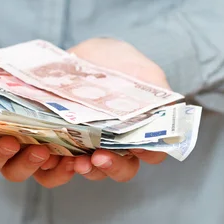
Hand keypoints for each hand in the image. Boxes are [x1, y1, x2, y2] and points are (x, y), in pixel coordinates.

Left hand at [68, 37, 168, 175]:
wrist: (88, 53)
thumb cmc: (121, 62)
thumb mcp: (143, 70)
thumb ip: (157, 88)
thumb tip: (168, 107)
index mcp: (143, 129)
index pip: (154, 151)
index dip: (149, 153)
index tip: (139, 147)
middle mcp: (120, 143)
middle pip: (124, 168)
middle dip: (113, 167)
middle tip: (100, 158)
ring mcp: (93, 144)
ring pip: (94, 170)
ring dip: (87, 169)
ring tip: (77, 160)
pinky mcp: (67, 141)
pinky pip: (63, 164)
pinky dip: (59, 166)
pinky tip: (55, 155)